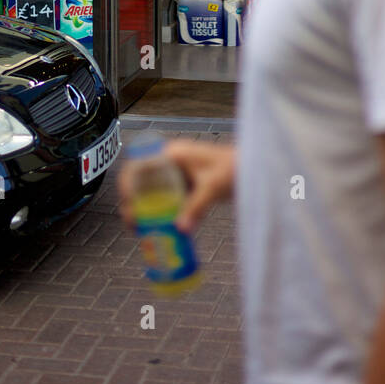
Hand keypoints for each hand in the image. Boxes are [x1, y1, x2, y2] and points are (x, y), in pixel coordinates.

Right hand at [117, 138, 236, 234]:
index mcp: (173, 153)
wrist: (257, 167)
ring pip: (154, 191)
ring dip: (145, 209)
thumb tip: (180, 230)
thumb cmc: (236, 168)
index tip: (128, 203)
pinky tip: (162, 229)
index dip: (127, 181)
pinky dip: (162, 212)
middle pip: (142, 180)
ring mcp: (180, 174)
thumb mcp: (213, 186)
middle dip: (133, 202)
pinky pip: (168, 199)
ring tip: (141, 230)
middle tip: (133, 224)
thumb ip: (197, 206)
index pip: (139, 162)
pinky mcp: (188, 186)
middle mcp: (172, 162)